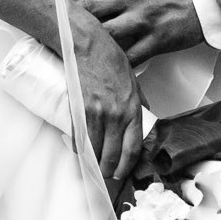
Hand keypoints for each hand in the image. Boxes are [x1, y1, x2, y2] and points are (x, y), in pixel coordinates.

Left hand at [60, 0, 205, 64]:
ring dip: (86, 40)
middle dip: (65, 16)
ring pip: (107, 33)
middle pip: (90, 8)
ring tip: (62, 47)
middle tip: (42, 23)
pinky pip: (131, 55)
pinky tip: (97, 68)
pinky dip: (114, 62)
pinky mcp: (157, 40)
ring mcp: (144, 19)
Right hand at [74, 15, 141, 187]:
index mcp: (133, 110)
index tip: (121, 172)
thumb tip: (142, 115)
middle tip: (105, 174)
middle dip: (109, 169)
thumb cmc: (110, 59)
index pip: (132, 148)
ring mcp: (98, 113)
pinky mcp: (80, 109)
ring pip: (96, 149)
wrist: (88, 45)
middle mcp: (117, 115)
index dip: (126, 166)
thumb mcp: (133, 81)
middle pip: (113, 154)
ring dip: (94, 161)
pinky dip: (78, 147)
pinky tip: (79, 150)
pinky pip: (79, 136)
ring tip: (93, 166)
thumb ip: (137, 102)